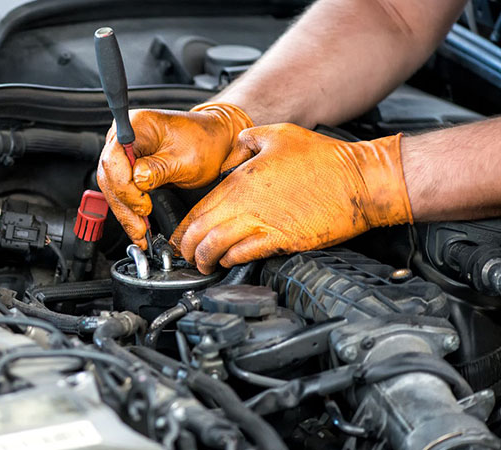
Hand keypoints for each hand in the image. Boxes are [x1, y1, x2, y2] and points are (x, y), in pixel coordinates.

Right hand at [96, 102, 252, 248]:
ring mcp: (125, 152)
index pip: (114, 159)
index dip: (125, 187)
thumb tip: (137, 181)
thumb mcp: (186, 159)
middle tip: (139, 228)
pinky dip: (129, 209)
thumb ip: (158, 169)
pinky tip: (137, 224)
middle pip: (109, 175)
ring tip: (139, 232)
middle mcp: (125, 136)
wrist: (215, 142)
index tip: (143, 205)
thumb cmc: (204, 142)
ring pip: (112, 187)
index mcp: (137, 125)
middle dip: (124, 205)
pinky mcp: (129, 167)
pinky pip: (121, 190)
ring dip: (125, 212)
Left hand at [170, 123, 413, 273]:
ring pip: (218, 247)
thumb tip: (233, 150)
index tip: (179, 236)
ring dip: (205, 259)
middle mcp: (246, 203)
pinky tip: (229, 261)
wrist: (361, 181)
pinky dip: (231, 260)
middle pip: (201, 231)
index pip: (199, 208)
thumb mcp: (278, 134)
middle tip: (185, 255)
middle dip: (187, 248)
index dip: (184, 227)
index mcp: (241, 180)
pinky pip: (246, 254)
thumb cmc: (324, 158)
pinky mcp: (283, 240)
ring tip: (203, 264)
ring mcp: (264, 223)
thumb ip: (247, 141)